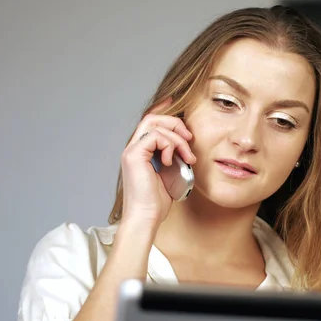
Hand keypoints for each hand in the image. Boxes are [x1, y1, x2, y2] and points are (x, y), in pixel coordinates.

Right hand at [120, 98, 195, 224]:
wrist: (146, 217)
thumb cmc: (157, 202)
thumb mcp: (171, 174)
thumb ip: (174, 158)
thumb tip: (186, 147)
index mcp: (140, 151)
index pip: (150, 122)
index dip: (164, 110)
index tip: (177, 103)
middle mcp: (133, 148)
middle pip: (152, 117)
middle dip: (175, 123)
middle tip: (189, 138)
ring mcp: (131, 150)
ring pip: (155, 124)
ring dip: (177, 138)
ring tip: (187, 157)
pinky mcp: (133, 155)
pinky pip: (155, 136)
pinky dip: (168, 145)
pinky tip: (170, 161)